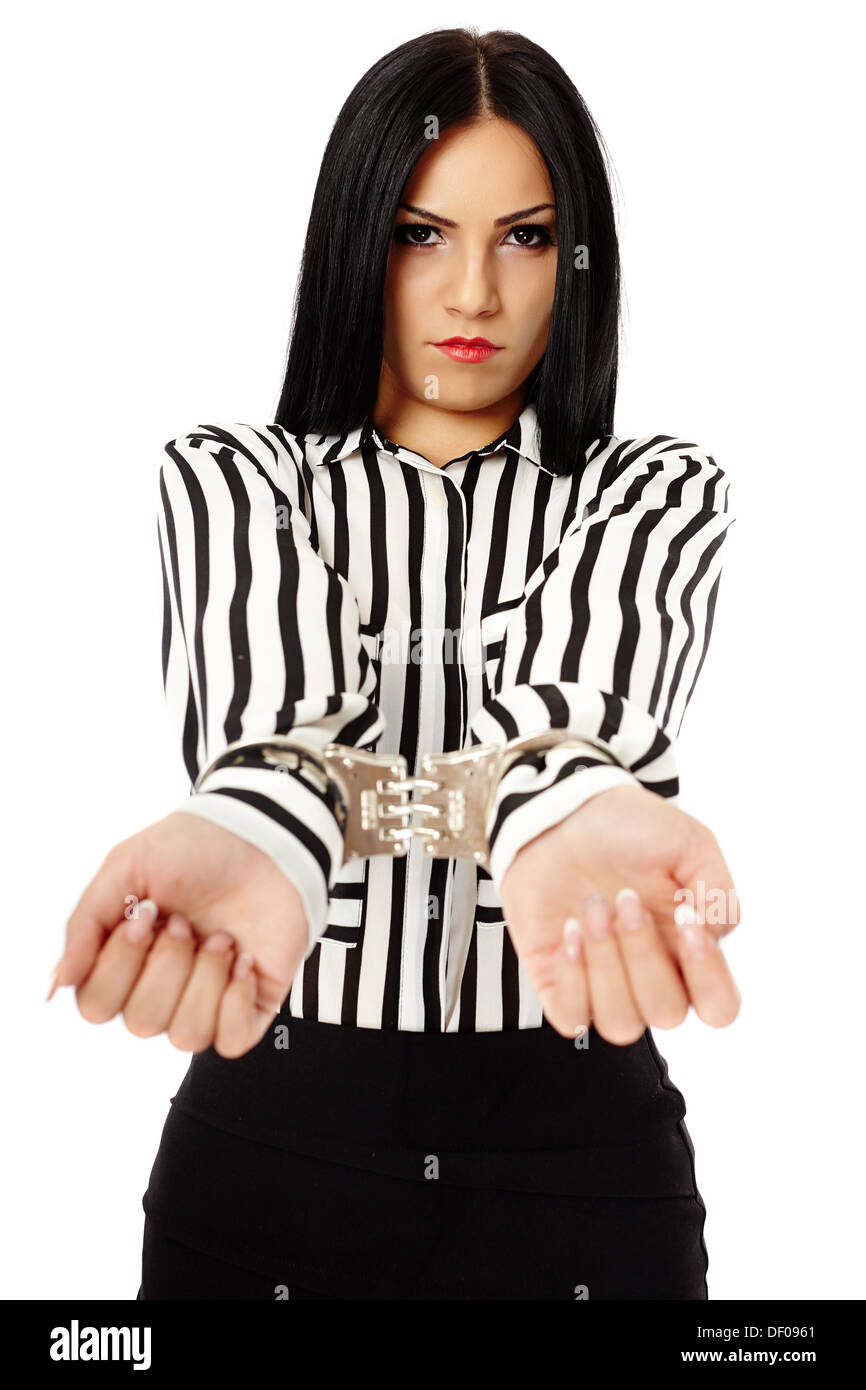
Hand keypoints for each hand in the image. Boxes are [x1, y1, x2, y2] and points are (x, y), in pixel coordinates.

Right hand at [48, 812, 309, 1057]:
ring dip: (203, 980)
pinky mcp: (250, 1003)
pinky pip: (233, 1041)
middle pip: (141, 1023)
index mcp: (124, 961)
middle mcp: (161, 987)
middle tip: (184, 921)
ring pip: (186, 1037)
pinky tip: (245, 959)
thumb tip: (57, 983)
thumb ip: (84, 926)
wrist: (261, 836)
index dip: (119, 966)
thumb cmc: (191, 849)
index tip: (145, 914)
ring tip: (220, 938)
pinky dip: (237, 1000)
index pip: (96, 1005)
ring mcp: (206, 999)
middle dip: (167, 966)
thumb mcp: (126, 868)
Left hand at [499, 783, 741, 1042]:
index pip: (719, 1006)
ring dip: (607, 966)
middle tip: (625, 898)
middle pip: (667, 1014)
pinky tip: (568, 930)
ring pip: (621, 1024)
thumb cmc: (631, 827)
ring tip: (592, 908)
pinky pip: (571, 1016)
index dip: (709, 977)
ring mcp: (603, 981)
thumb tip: (709, 938)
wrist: (562, 809)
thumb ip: (718, 894)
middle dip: (643, 955)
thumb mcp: (690, 843)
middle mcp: (651, 974)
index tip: (685, 917)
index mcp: (690, 950)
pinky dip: (572, 979)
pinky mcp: (557, 978)